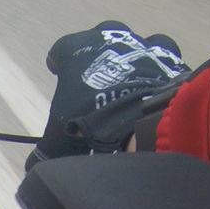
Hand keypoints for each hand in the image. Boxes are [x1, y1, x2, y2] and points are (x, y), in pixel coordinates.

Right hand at [29, 23, 187, 168]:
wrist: (145, 131)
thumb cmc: (91, 126)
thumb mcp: (57, 146)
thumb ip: (46, 153)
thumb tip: (36, 169)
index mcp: (78, 51)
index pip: (62, 49)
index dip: (60, 63)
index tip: (59, 74)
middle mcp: (111, 40)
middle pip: (102, 39)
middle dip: (99, 56)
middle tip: (97, 80)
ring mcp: (145, 48)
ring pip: (137, 46)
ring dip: (133, 61)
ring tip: (131, 87)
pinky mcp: (172, 64)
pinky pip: (164, 66)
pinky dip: (158, 78)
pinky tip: (154, 97)